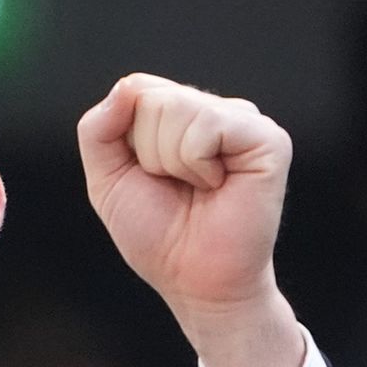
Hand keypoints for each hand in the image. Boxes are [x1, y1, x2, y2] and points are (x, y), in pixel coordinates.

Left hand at [76, 73, 302, 366]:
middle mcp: (213, 110)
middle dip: (148, 153)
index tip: (147, 176)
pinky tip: (217, 185)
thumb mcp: (106, 179)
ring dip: (171, 161)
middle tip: (176, 187)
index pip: (135, 89)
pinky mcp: (267, 139)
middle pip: (152, 98)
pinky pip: (208, 124)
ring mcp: (244, 121)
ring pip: (176, 107)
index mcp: (179, 114)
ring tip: (198, 188)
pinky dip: (196, 163)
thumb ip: (98, 129)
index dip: (128, 140)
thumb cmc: (156, 234)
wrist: (192, 279)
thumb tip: (124, 87)